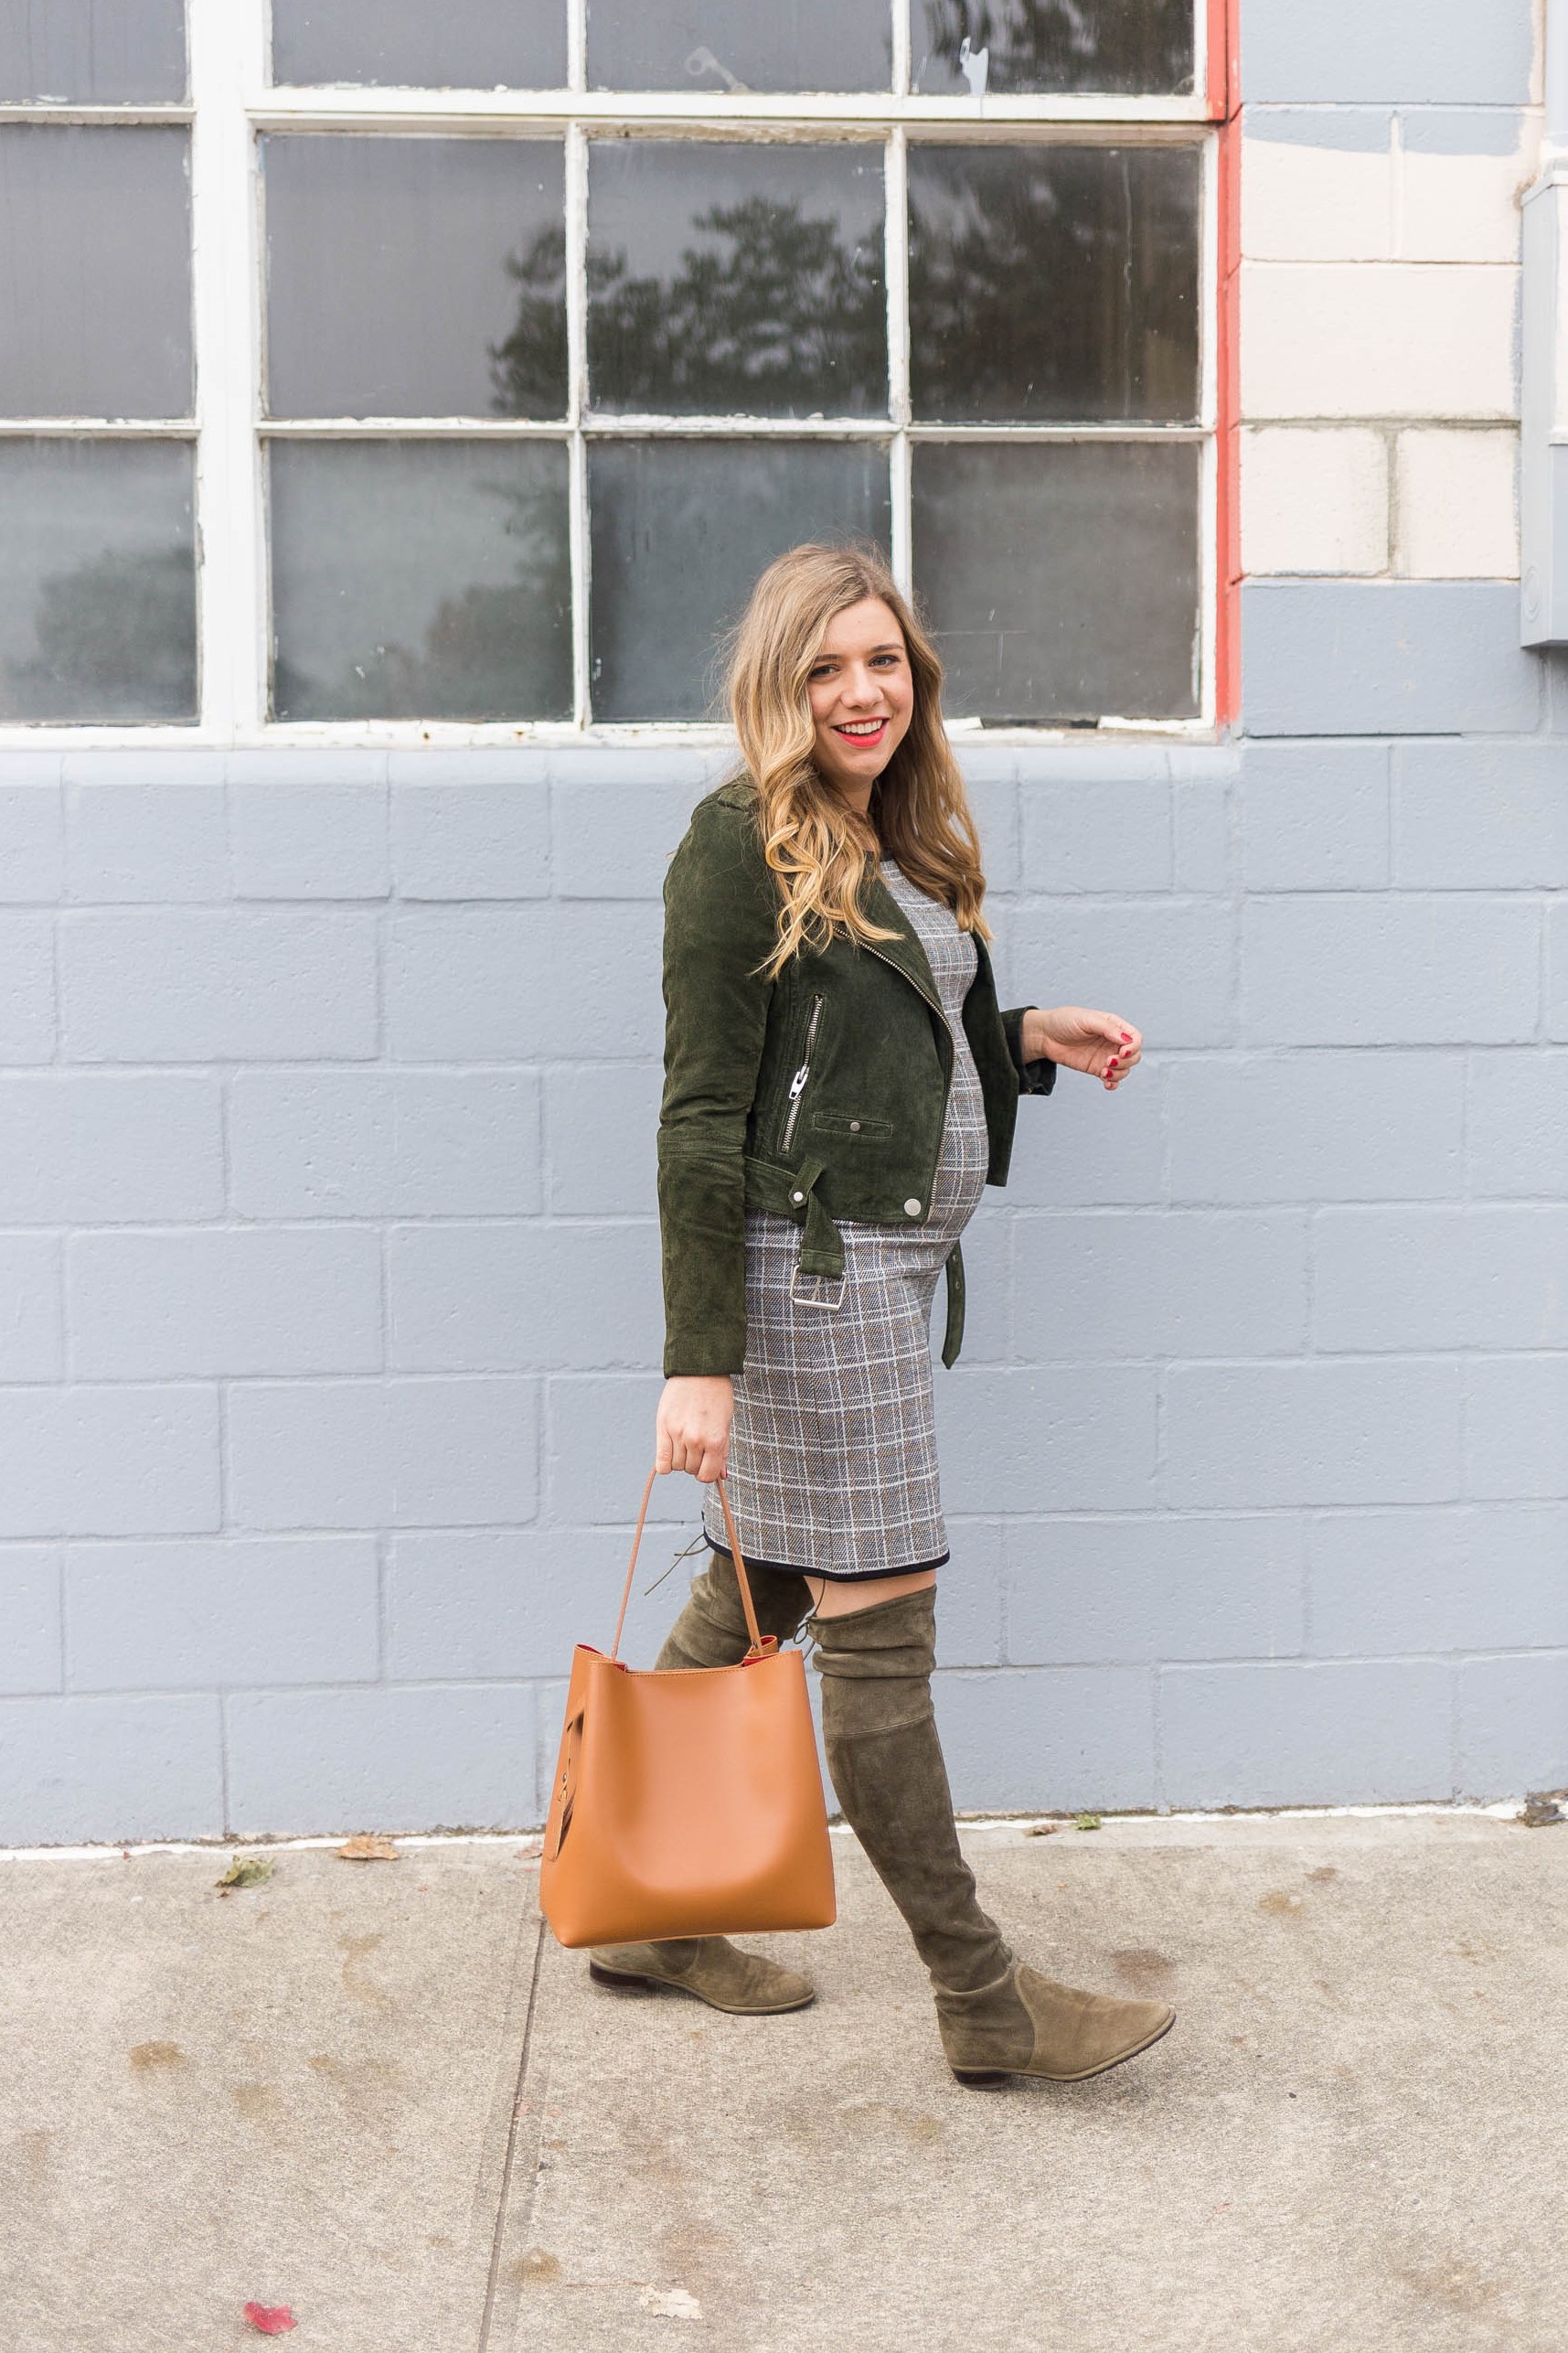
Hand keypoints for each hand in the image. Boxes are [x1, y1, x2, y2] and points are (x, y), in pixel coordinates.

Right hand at [655, 1375, 733, 1481]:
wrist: (700, 1371)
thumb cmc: (717, 1396)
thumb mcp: (726, 1424)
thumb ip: (722, 1452)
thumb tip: (722, 1476)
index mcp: (716, 1440)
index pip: (707, 1475)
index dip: (707, 1473)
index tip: (707, 1465)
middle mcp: (696, 1439)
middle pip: (691, 1470)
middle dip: (695, 1463)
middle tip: (697, 1447)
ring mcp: (678, 1433)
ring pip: (676, 1466)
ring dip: (681, 1460)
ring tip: (685, 1444)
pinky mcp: (663, 1426)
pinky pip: (661, 1461)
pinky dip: (664, 1464)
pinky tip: (670, 1453)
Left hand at [1021, 1005, 1141, 1091]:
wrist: (1044, 1035)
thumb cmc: (1064, 1021)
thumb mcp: (1086, 1019)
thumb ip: (1108, 1029)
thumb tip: (1127, 1040)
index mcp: (1113, 1026)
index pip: (1135, 1038)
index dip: (1133, 1047)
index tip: (1122, 1052)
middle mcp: (1112, 1042)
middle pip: (1134, 1056)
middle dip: (1126, 1062)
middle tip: (1108, 1061)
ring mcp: (1105, 1056)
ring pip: (1125, 1069)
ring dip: (1118, 1074)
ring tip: (1103, 1072)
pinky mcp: (1096, 1068)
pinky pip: (1112, 1079)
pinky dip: (1113, 1084)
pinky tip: (1106, 1083)